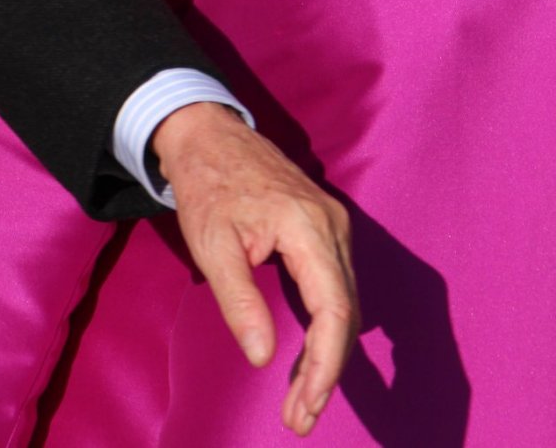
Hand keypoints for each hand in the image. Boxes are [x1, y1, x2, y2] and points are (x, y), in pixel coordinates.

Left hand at [152, 102, 358, 435]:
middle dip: (327, 371)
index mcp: (309, 227)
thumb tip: (264, 358)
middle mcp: (333, 226)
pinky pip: (336, 287)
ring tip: (300, 401)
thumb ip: (240, 301)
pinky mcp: (326, 229)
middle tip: (298, 419)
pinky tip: (306, 360)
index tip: (306, 406)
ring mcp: (334, 225)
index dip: (325, 364)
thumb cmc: (208, 187)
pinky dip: (326, 329)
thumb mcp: (213, 246)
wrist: (211, 136)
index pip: (334, 309)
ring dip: (328, 354)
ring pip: (345, 302)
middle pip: (347, 312)